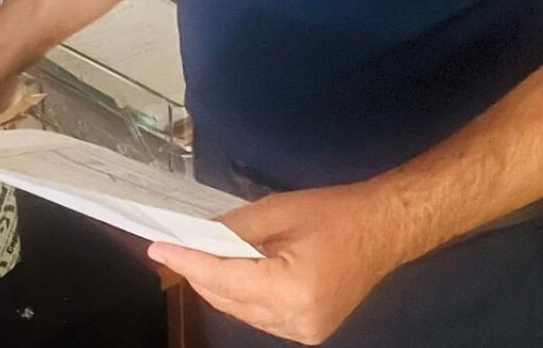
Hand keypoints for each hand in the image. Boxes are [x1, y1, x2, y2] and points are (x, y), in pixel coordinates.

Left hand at [147, 183, 398, 345]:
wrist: (384, 229)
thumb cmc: (336, 213)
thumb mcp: (278, 210)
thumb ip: (232, 227)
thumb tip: (195, 234)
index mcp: (293, 289)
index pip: (224, 278)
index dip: (188, 262)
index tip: (158, 247)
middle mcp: (297, 320)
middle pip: (227, 300)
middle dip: (199, 272)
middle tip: (174, 246)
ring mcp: (303, 331)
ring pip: (239, 311)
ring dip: (218, 285)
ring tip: (200, 255)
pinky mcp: (307, 331)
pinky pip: (258, 315)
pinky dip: (241, 294)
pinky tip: (233, 271)